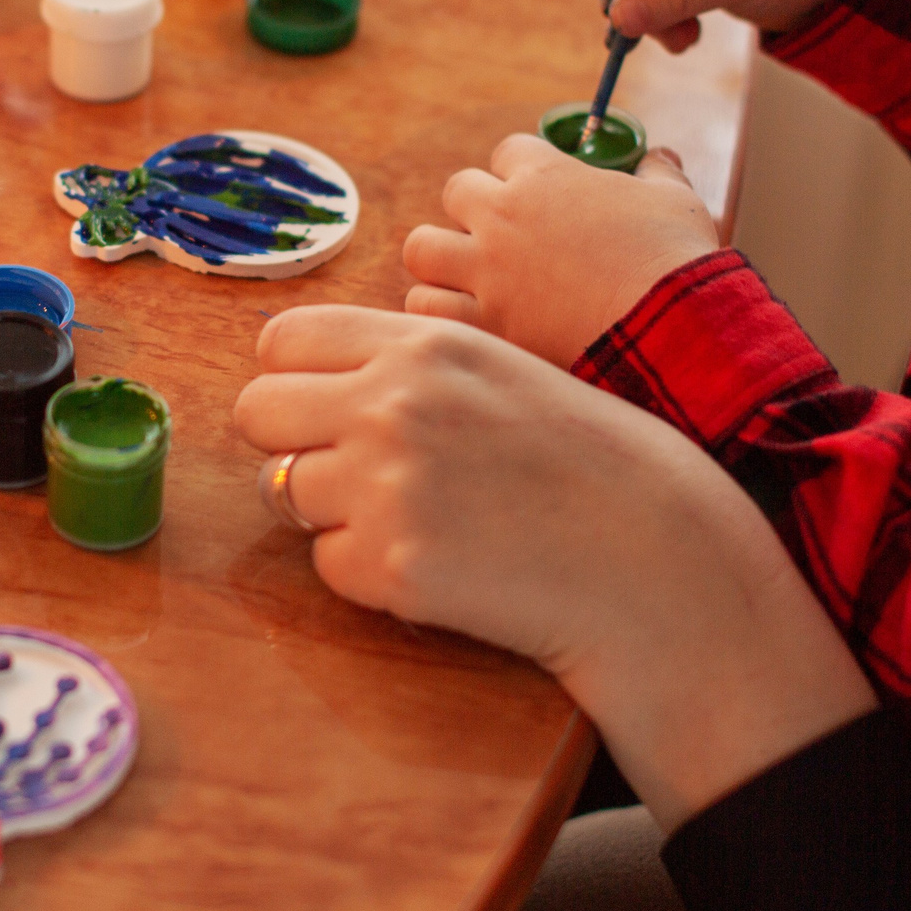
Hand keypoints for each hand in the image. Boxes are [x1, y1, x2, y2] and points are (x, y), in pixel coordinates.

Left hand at [235, 308, 876, 829]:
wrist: (652, 554)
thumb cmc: (584, 460)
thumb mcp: (501, 370)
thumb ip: (410, 361)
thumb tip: (307, 371)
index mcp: (423, 344)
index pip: (284, 339)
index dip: (296, 378)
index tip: (324, 406)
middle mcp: (392, 403)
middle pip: (258, 411)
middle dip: (293, 442)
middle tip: (355, 471)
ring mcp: (385, 486)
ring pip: (283, 490)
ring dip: (332, 509)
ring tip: (418, 518)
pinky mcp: (390, 566)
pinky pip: (326, 563)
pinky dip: (368, 571)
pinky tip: (439, 565)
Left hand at [403, 135, 718, 365]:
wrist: (672, 328)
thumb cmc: (675, 259)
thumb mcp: (676, 200)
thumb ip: (658, 172)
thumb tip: (659, 156)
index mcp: (545, 176)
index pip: (507, 151)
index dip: (521, 170)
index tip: (538, 193)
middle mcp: (504, 216)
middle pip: (456, 190)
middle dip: (475, 209)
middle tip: (502, 236)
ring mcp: (487, 269)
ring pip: (422, 247)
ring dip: (442, 258)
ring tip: (469, 275)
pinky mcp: (484, 322)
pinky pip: (425, 305)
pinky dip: (438, 309)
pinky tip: (464, 315)